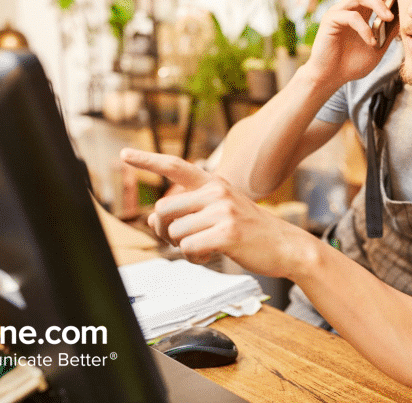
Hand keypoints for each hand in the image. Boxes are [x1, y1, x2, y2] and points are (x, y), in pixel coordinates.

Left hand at [120, 148, 315, 278]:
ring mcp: (222, 211)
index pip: (175, 166)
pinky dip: (193, 257)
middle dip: (165, 231)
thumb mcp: (224, 210)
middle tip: (181, 241)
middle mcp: (216, 192)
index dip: (147, 160)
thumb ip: (190, 211)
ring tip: (203, 249)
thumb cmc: (251, 231)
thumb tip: (152, 219)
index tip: (124, 155)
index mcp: (214, 183)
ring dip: (182, 248)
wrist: (287, 246)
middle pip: (164, 210)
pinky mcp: (226, 232)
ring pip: (175, 232)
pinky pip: (188, 247)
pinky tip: (208, 255)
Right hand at [305, 0, 398, 86]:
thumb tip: (406, 17)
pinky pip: (352, 16)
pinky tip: (371, 42)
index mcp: (361, 10)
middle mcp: (349, 7)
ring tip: (389, 18)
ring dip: (378, 4)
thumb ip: (389, 32)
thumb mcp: (378, 47)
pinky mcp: (330, 20)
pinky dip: (365, 28)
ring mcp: (338, 11)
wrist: (330, 78)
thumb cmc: (352, 64)